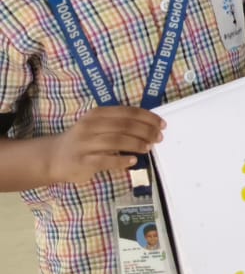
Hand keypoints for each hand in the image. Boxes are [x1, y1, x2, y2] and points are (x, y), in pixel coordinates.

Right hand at [47, 107, 164, 184]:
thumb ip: (119, 123)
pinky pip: (106, 160)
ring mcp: (85, 143)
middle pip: (125, 125)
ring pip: (117, 140)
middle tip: (159, 137)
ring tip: (149, 147)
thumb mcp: (98, 125)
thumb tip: (150, 125)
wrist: (54, 157)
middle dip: (146, 131)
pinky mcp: (83, 161)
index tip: (162, 124)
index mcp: (97, 114)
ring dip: (137, 144)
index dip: (147, 117)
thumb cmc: (83, 140)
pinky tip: (133, 161)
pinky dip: (122, 160)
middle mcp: (90, 126)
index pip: (128, 112)